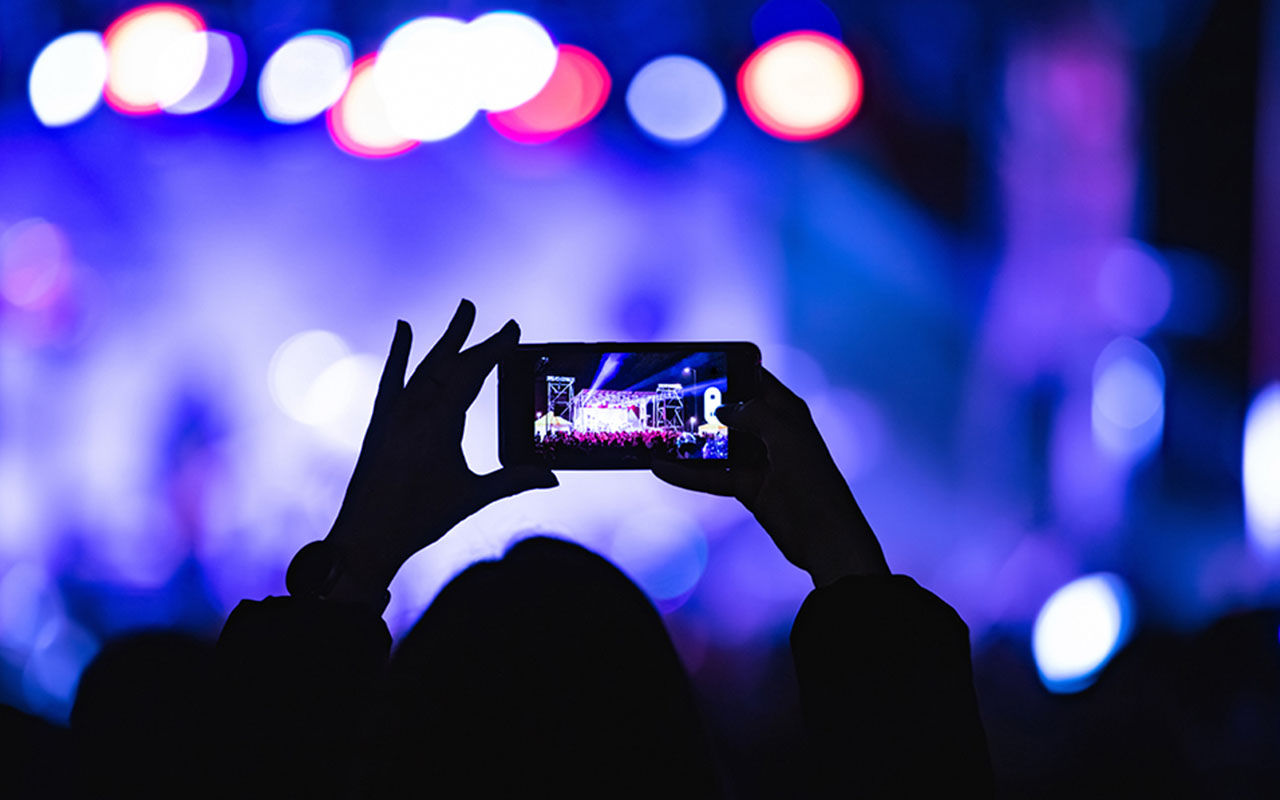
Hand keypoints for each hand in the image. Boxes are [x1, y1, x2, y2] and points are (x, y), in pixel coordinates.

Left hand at [322, 301, 557, 601]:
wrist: (366, 535)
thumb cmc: (419, 518)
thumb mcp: (471, 497)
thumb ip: (513, 481)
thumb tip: (552, 478)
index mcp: (440, 423)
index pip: (472, 374)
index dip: (494, 349)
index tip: (511, 329)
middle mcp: (415, 409)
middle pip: (451, 364)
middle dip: (476, 340)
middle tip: (498, 322)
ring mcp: (395, 412)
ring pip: (426, 366)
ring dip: (446, 341)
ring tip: (463, 314)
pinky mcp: (380, 420)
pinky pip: (392, 377)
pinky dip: (398, 352)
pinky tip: (403, 328)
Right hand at [652, 368, 887, 586]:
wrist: (825, 537)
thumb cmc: (814, 480)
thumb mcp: (785, 435)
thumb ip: (753, 413)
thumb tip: (721, 408)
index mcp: (787, 412)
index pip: (756, 379)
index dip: (731, 368)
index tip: (699, 362)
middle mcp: (770, 432)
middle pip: (730, 410)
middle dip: (702, 403)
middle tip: (666, 395)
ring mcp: (756, 460)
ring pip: (716, 443)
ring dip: (689, 440)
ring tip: (657, 430)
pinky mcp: (745, 487)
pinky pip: (709, 475)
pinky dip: (685, 473)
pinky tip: (661, 467)